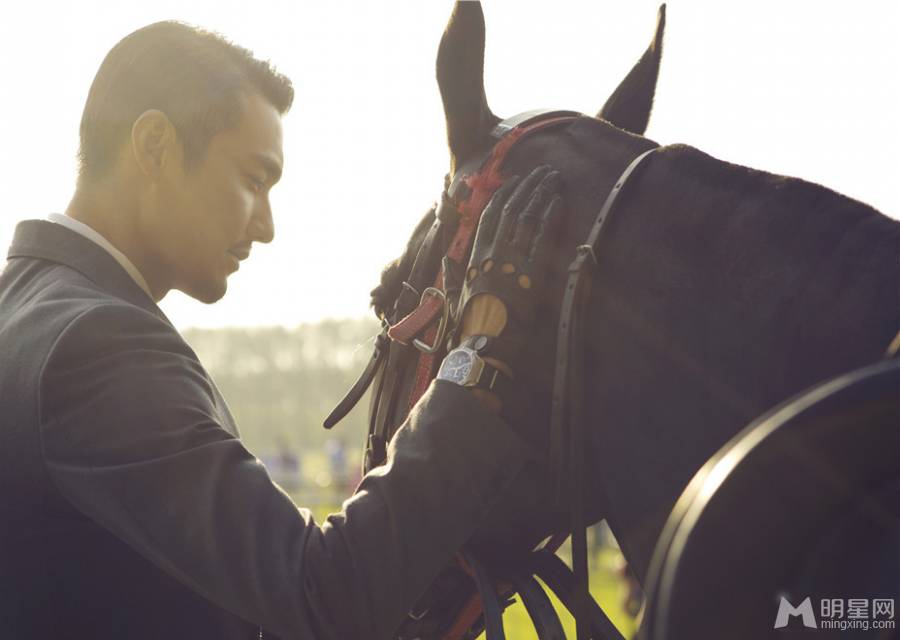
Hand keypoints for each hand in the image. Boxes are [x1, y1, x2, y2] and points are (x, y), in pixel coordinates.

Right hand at [459, 165, 563, 368]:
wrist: (483, 346)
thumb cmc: (468, 325)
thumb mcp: (453, 296)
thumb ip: (451, 274)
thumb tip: (445, 260)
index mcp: (474, 256)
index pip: (489, 215)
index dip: (505, 194)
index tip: (516, 181)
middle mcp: (491, 254)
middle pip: (511, 209)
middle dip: (528, 186)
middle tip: (543, 171)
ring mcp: (511, 262)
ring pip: (527, 218)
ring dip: (542, 194)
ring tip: (554, 178)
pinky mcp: (531, 274)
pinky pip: (543, 238)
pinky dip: (551, 216)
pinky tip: (559, 201)